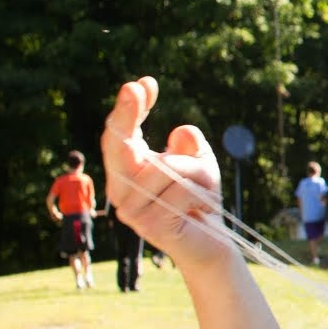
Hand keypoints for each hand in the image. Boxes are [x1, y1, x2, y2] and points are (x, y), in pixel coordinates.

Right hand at [100, 76, 230, 267]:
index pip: (118, 138)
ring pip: (164, 167)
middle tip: (136, 86)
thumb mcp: (198, 164)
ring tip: (207, 187)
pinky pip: (180, 189)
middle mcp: (121, 191)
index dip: (127, 110)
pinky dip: (200, 189)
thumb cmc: (199, 201)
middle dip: (126, 114)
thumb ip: (189, 145)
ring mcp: (131, 210)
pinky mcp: (150, 225)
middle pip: (118, 146)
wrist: (210, 245)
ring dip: (195, 169)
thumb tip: (181, 131)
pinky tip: (203, 205)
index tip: (142, 83)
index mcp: (127, 173)